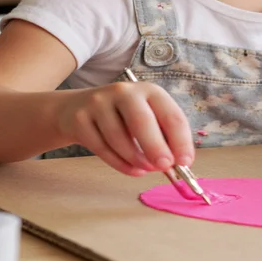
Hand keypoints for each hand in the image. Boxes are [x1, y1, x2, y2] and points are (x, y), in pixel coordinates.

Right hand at [57, 80, 193, 175]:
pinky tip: (132, 169)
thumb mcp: (146, 116)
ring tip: (146, 169)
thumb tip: (178, 162)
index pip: (170, 114)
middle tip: (164, 167)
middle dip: (156, 147)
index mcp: (149, 91)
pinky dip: (119, 163)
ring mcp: (99, 104)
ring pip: (119, 138)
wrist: (76, 108)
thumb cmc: (122, 117)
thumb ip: (163, 136)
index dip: (181, 140)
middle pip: (142, 121)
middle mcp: (124, 92)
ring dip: (136, 159)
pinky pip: (102, 148)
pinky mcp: (80, 119)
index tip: (186, 161)